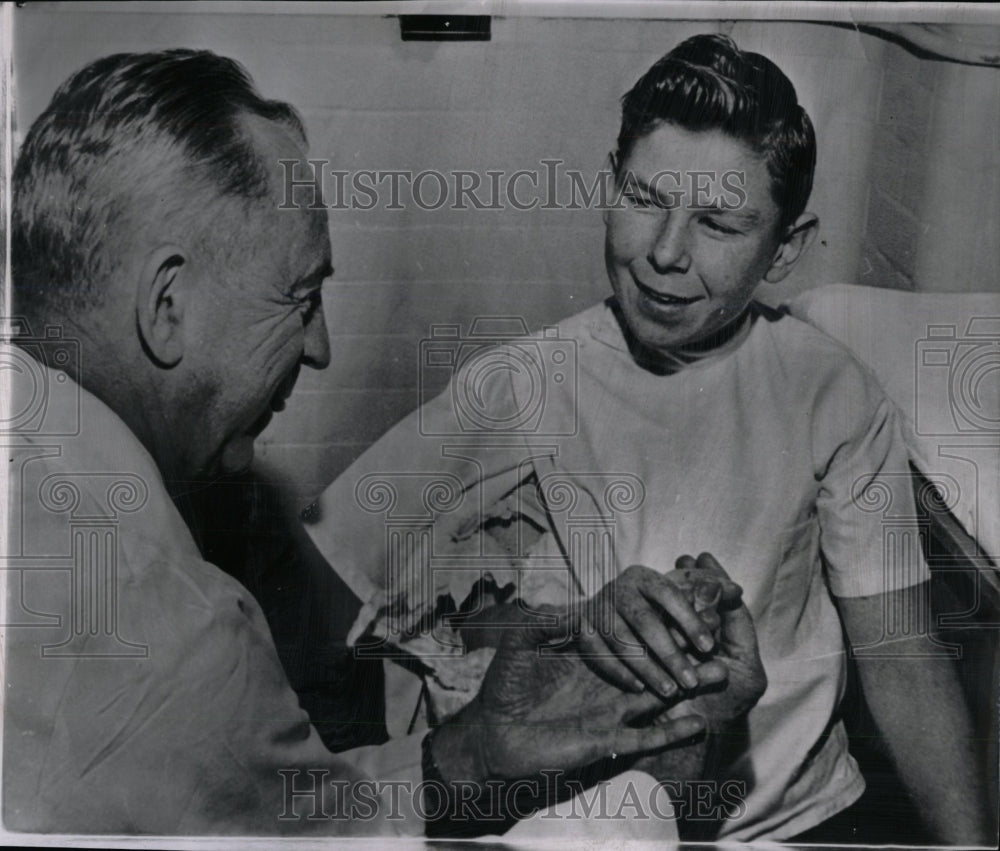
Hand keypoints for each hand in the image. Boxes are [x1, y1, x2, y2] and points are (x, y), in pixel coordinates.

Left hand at [430, 607, 706, 783]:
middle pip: (655, 661)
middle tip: (718, 634)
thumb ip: (543, 620)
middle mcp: (607, 680)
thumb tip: (574, 604)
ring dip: (689, 685)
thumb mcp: (519, 642)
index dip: (659, 621)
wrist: (493, 734)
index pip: (632, 632)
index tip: (688, 605)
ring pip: (660, 696)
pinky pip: (646, 738)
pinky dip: (672, 731)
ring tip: (721, 673)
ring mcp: (610, 711)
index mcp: (592, 653)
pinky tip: (698, 723)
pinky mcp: (606, 740)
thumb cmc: (504, 685)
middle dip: (686, 650)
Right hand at [579, 553, 741, 698]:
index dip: (690, 620)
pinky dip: (617, 670)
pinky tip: (638, 686)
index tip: (709, 647)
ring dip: (646, 667)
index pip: (670, 595)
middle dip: (670, 654)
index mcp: (646, 577)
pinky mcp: (582, 629)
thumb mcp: (690, 606)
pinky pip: (597, 653)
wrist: (610, 629)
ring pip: (621, 641)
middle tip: (691, 682)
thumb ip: (713, 600)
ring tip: (670, 691)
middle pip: (645, 621)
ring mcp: (597, 609)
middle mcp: (619, 588)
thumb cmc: (662, 618)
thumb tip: (736, 590)